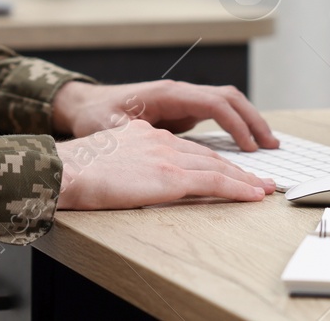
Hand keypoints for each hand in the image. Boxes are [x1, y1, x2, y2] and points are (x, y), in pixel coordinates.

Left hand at [51, 79, 278, 150]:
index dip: (235, 125)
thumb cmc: (96, 115)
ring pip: (227, 103)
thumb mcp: (111, 128)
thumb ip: (133, 136)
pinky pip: (218, 114)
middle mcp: (180, 93)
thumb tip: (152, 145)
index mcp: (168, 94)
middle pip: (229, 98)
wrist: (87, 105)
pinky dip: (236, 125)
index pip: (214, 103)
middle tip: (272, 146)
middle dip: (253, 119)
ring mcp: (184, 100)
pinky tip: (246, 144)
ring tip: (268, 145)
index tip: (249, 148)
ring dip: (249, 120)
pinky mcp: (183, 111)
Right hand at [55, 120, 273, 208]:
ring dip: (244, 179)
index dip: (212, 160)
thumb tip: (132, 176)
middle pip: (207, 155)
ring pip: (216, 167)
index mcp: (144, 134)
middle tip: (259, 179)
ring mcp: (167, 157)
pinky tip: (253, 195)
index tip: (229, 169)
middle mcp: (159, 140)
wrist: (65, 170)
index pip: (187, 148)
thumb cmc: (74, 170)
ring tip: (264, 189)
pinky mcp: (170, 176)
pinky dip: (238, 188)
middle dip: (237, 168)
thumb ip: (126, 161)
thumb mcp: (105, 157)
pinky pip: (214, 182)